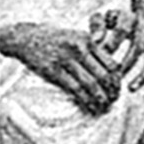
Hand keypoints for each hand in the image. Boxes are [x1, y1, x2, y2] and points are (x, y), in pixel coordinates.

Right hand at [5, 21, 125, 114]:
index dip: (117, 79)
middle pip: (103, 75)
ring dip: (99, 99)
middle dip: (111, 91)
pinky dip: (84, 100)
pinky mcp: (53, 71)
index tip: (117, 89)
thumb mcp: (76, 36)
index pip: (110, 63)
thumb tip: (111, 68)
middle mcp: (79, 48)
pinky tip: (89, 106)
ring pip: (90, 84)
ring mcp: (66, 59)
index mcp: (87, 40)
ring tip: (103, 107)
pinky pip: (74, 89)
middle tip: (113, 101)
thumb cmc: (54, 39)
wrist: (26, 37)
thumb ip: (93, 48)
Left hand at [95, 10, 143, 91]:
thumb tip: (96, 40)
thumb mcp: (106, 18)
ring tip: (130, 88)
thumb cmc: (118, 21)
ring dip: (143, 74)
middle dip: (126, 63)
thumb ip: (97, 25)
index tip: (103, 56)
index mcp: (133, 17)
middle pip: (139, 46)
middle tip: (114, 78)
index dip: (112, 43)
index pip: (123, 29)